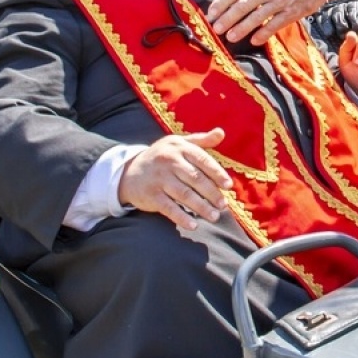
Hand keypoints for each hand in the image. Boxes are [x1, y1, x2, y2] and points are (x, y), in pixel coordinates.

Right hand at [118, 130, 232, 231]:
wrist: (129, 170)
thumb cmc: (162, 156)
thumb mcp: (178, 144)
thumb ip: (201, 141)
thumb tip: (221, 133)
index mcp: (179, 147)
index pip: (202, 160)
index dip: (217, 173)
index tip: (229, 186)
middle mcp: (169, 161)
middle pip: (195, 179)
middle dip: (212, 193)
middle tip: (224, 205)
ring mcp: (159, 179)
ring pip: (184, 194)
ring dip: (201, 207)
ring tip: (214, 217)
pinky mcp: (151, 195)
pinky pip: (169, 208)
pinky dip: (182, 217)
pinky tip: (194, 225)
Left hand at [207, 0, 331, 45]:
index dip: (222, 3)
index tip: (211, 13)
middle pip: (243, 5)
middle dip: (227, 18)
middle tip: (216, 28)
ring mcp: (281, 0)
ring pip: (256, 17)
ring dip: (241, 28)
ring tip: (230, 37)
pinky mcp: (293, 12)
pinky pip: (274, 25)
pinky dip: (263, 33)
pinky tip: (254, 40)